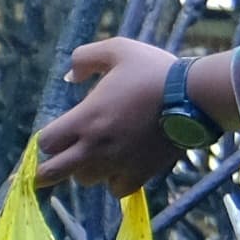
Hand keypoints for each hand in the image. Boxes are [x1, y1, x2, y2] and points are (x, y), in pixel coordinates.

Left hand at [33, 39, 185, 195]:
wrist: (194, 96)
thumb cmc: (153, 70)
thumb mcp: (117, 49)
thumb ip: (85, 58)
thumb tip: (69, 77)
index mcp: (85, 119)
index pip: (46, 142)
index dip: (47, 138)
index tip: (55, 133)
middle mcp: (95, 147)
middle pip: (53, 173)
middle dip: (46, 170)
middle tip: (45, 170)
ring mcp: (117, 164)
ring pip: (84, 180)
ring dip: (83, 170)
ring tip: (93, 156)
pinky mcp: (140, 174)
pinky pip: (115, 189)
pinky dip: (112, 182)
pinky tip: (117, 167)